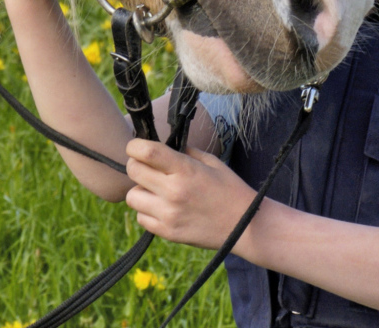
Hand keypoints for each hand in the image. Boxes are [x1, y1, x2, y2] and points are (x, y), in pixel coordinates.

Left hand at [125, 138, 255, 250]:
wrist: (246, 226)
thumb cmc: (230, 189)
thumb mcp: (210, 162)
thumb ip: (184, 152)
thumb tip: (163, 146)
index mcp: (185, 170)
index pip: (146, 152)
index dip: (135, 146)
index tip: (137, 146)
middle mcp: (173, 192)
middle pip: (133, 171)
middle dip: (136, 164)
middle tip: (148, 167)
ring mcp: (169, 215)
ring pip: (132, 197)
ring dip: (140, 190)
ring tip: (156, 190)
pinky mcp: (168, 233)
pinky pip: (141, 218)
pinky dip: (146, 211)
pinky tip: (162, 207)